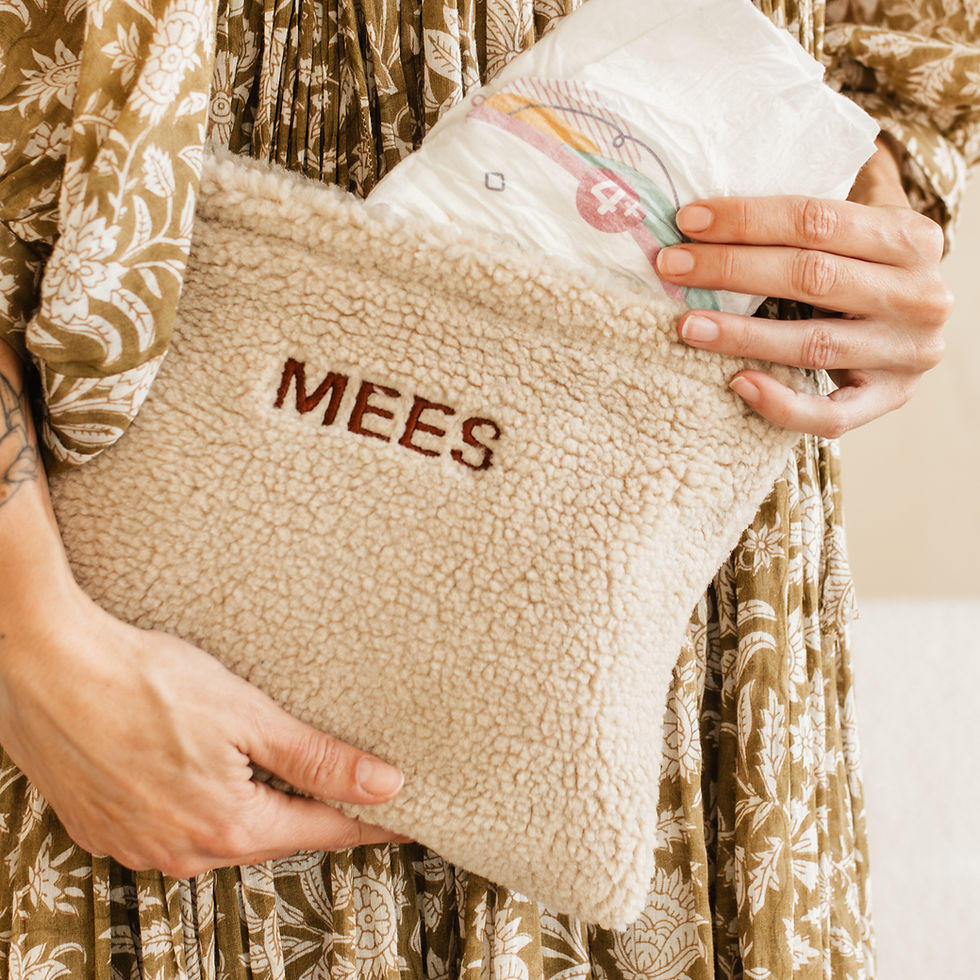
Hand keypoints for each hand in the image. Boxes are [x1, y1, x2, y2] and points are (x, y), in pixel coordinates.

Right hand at [0, 587, 410, 878]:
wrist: (49, 666)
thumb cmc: (146, 681)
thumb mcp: (248, 715)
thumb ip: (317, 758)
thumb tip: (383, 786)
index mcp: (228, 827)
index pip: (322, 831)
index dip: (368, 823)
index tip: (402, 822)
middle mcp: (182, 851)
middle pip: (269, 834)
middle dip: (309, 812)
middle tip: (345, 789)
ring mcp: (137, 845)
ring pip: (218, 833)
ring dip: (250, 807)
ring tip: (273, 775)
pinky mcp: (104, 828)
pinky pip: (170, 827)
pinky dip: (198, 805)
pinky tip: (202, 773)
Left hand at [655, 138, 953, 436]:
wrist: (918, 323)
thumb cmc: (867, 265)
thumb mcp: (860, 224)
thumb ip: (812, 212)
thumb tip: (713, 189)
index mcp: (911, 238)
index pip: (818, 220)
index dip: (748, 219)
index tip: (688, 220)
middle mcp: (919, 295)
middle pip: (811, 276)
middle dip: (731, 270)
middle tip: (671, 266)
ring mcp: (907, 354)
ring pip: (814, 345)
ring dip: (741, 335)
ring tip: (686, 325)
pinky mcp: (890, 400)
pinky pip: (831, 415)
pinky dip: (782, 404)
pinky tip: (737, 383)